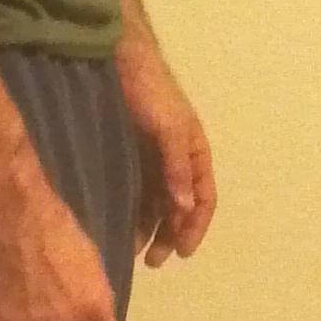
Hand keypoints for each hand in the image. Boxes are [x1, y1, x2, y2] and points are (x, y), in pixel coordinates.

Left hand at [117, 43, 216, 265]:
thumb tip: (184, 208)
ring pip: (155, 203)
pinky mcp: (127, 155)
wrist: (116, 59)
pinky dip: (130, 211)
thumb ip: (177, 167)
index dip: (195, 227)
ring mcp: (151, 159)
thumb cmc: (149, 90)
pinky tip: (117, 226)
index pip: (204, 199)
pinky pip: (134, 191)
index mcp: (194, 153)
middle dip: (169, 236)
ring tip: (131, 252)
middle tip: (152, 261)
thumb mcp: (168, 128)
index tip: (182, 253)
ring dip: (148, 229)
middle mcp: (175, 160)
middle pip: (179, 207)